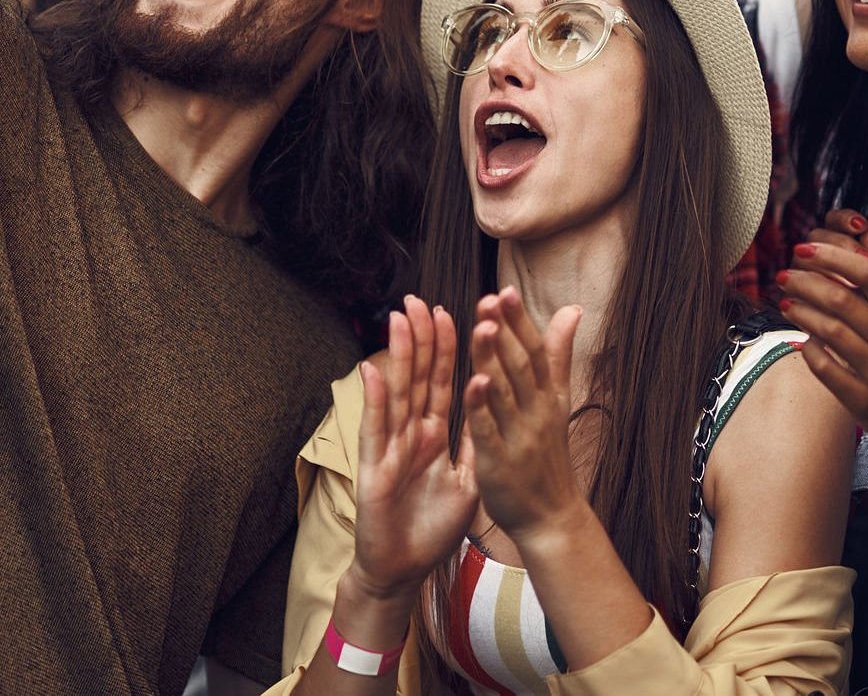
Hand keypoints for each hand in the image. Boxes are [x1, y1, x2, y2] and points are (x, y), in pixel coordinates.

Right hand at [347, 297, 480, 599]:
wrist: (404, 570)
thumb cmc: (431, 526)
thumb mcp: (467, 479)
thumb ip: (476, 442)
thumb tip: (495, 407)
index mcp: (434, 434)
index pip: (443, 382)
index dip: (448, 348)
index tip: (453, 310)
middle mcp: (411, 434)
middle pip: (418, 378)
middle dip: (420, 338)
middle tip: (419, 299)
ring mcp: (391, 448)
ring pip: (396, 393)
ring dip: (397, 356)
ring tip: (399, 319)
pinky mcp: (374, 470)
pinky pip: (376, 431)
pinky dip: (374, 401)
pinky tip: (372, 371)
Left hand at [464, 289, 585, 543]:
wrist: (551, 516)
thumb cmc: (548, 456)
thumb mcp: (558, 401)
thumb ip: (557, 355)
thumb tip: (572, 309)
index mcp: (548, 396)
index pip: (535, 351)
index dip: (521, 321)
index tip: (506, 290)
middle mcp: (536, 412)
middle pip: (520, 366)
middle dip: (506, 331)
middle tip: (491, 299)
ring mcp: (519, 437)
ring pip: (504, 392)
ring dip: (494, 359)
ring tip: (482, 327)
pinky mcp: (499, 463)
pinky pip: (490, 430)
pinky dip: (483, 406)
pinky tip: (474, 382)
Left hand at [779, 230, 867, 470]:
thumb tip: (861, 247)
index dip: (833, 256)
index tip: (806, 248)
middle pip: (842, 300)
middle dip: (805, 282)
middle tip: (785, 276)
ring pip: (828, 331)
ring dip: (800, 311)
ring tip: (786, 302)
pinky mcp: (864, 402)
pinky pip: (824, 367)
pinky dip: (809, 349)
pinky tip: (803, 339)